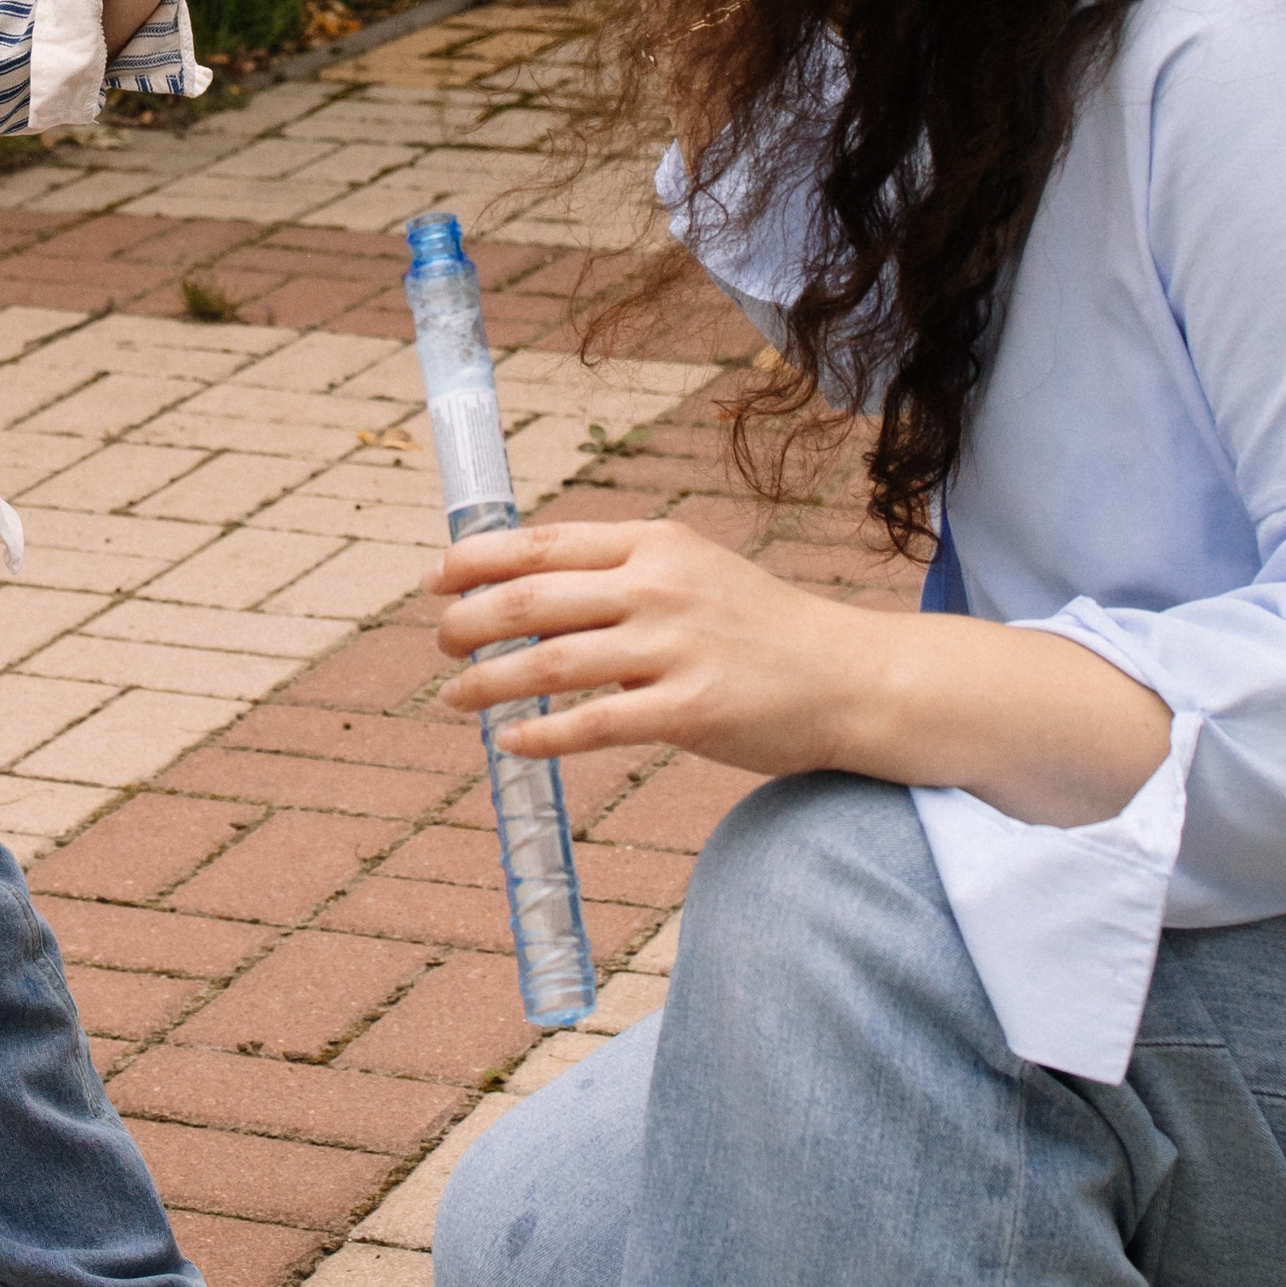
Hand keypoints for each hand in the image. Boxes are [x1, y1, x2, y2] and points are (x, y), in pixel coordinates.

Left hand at [432, 516, 860, 774]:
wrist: (850, 677)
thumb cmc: (759, 628)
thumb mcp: (692, 573)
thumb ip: (619, 575)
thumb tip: (526, 593)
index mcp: (654, 543)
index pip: (541, 543)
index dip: (475, 561)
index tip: (435, 581)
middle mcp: (659, 586)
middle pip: (530, 599)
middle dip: (467, 623)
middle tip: (440, 646)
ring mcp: (674, 648)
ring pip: (547, 662)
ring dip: (485, 682)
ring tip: (453, 697)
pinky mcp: (689, 711)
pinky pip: (591, 725)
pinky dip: (539, 736)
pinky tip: (511, 743)